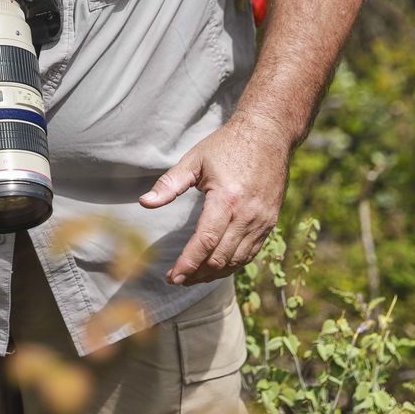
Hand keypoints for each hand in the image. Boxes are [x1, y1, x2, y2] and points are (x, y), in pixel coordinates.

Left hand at [138, 116, 290, 285]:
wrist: (267, 134)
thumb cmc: (227, 145)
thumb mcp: (194, 160)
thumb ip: (169, 184)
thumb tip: (144, 203)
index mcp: (226, 199)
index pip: (205, 242)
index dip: (188, 263)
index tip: (172, 276)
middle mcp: (246, 214)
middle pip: (220, 258)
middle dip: (197, 274)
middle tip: (177, 279)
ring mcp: (261, 221)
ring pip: (236, 260)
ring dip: (214, 273)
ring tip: (193, 276)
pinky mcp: (270, 222)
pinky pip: (251, 253)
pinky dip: (232, 264)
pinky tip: (217, 266)